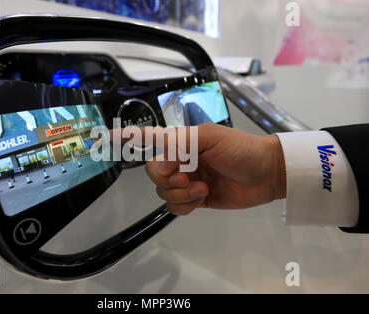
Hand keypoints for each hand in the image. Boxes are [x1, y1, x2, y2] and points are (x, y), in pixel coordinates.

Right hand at [142, 123, 285, 214]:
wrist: (266, 174)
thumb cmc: (241, 149)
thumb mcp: (210, 137)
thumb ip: (180, 145)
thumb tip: (159, 166)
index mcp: (181, 142)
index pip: (149, 138)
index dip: (128, 137)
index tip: (106, 138)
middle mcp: (180, 161)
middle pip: (153, 172)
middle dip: (166, 178)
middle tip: (187, 177)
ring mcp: (187, 181)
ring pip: (163, 192)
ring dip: (180, 193)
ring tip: (202, 189)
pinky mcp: (195, 199)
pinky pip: (175, 207)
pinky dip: (184, 205)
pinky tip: (201, 198)